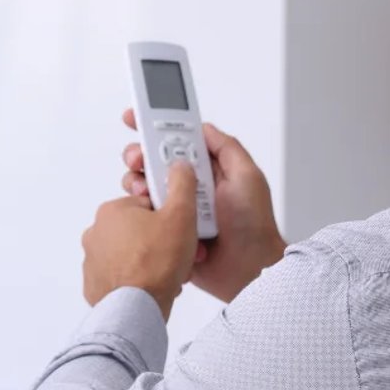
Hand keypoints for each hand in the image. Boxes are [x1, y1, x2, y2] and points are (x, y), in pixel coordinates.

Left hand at [81, 162, 201, 318]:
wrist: (136, 309)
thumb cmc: (157, 262)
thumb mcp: (180, 215)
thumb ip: (181, 185)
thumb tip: (179, 166)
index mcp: (112, 210)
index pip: (147, 205)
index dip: (169, 218)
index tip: (181, 231)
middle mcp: (96, 232)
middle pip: (140, 231)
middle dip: (163, 243)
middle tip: (180, 256)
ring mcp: (93, 260)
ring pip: (132, 255)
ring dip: (153, 263)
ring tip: (171, 275)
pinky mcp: (95, 284)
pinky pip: (122, 277)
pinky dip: (138, 281)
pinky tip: (154, 288)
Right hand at [121, 110, 287, 302]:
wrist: (248, 271)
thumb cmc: (254, 226)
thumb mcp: (247, 177)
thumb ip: (226, 148)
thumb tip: (203, 127)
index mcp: (206, 170)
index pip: (176, 142)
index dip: (154, 128)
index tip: (136, 118)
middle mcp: (188, 187)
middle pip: (152, 162)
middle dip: (139, 156)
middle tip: (138, 160)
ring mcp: (176, 209)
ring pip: (143, 188)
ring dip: (139, 184)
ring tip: (149, 193)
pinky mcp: (166, 230)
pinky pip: (143, 217)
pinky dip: (141, 212)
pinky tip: (152, 214)